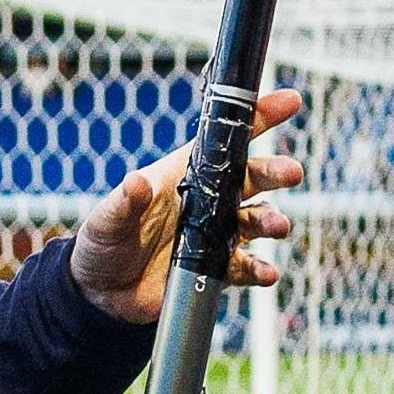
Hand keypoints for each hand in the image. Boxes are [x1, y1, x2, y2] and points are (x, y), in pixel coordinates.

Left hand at [69, 86, 303, 325]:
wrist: (101, 292)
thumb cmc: (103, 242)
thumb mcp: (107, 219)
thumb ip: (124, 202)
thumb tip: (136, 181)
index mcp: (185, 174)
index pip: (225, 138)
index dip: (258, 117)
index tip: (289, 102)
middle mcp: (207, 201)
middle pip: (250, 178)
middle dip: (274, 172)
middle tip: (292, 172)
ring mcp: (214, 234)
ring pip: (254, 220)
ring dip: (271, 220)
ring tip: (278, 227)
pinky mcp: (215, 268)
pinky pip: (244, 266)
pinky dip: (259, 269)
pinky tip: (266, 272)